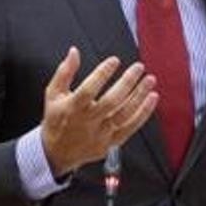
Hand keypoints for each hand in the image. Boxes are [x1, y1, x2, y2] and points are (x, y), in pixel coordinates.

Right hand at [41, 47, 157, 175]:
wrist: (56, 154)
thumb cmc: (56, 119)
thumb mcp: (53, 94)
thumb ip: (64, 72)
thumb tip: (74, 51)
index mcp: (72, 108)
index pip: (88, 90)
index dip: (102, 74)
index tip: (114, 60)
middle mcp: (87, 122)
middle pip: (111, 102)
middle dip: (127, 83)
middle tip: (138, 67)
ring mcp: (101, 134)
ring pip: (124, 115)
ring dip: (139, 97)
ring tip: (150, 80)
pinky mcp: (110, 143)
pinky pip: (130, 128)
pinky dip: (143, 113)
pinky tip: (152, 98)